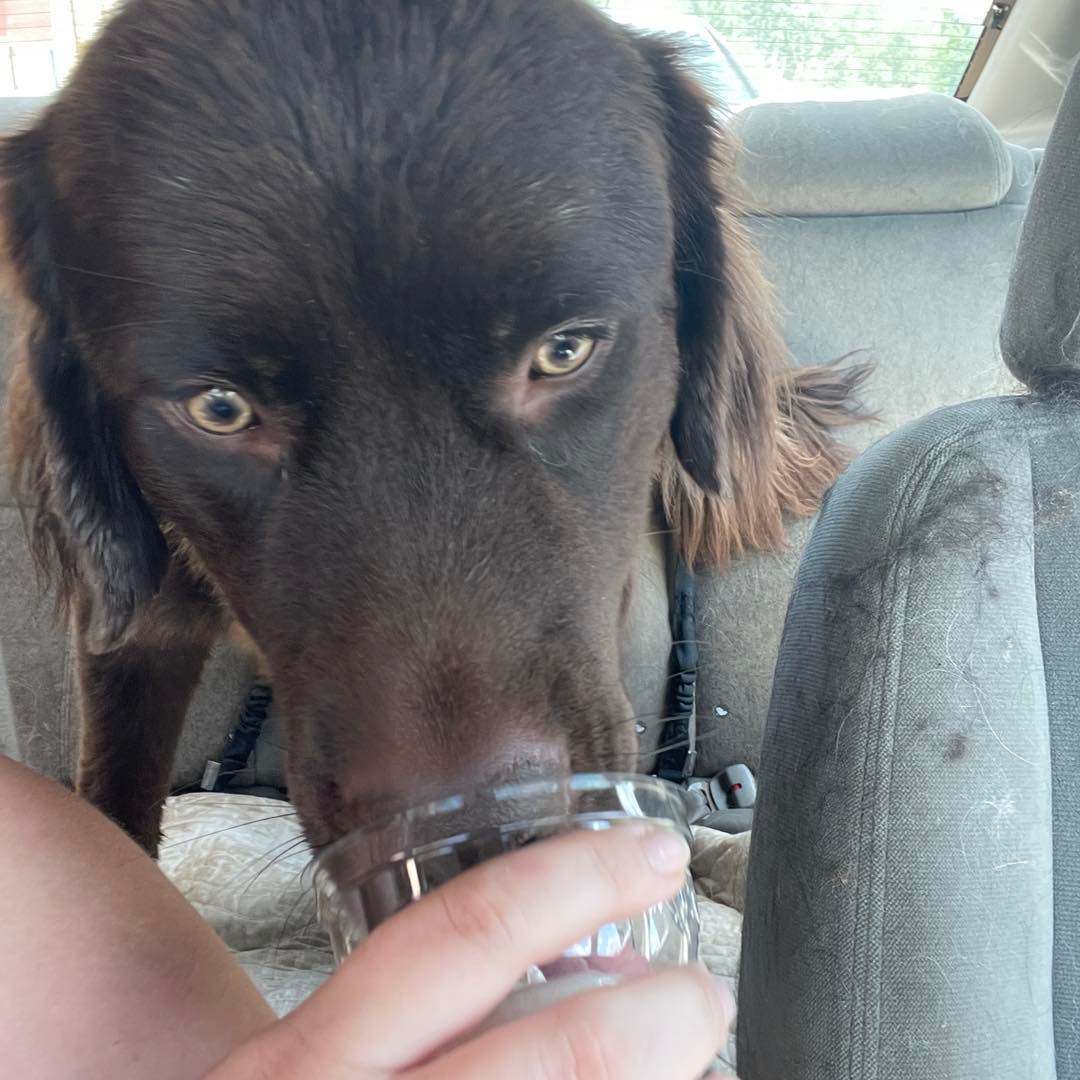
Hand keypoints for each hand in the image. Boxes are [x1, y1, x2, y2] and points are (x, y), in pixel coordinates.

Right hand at [209, 823, 732, 1077]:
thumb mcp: (314, 1071)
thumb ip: (414, 1017)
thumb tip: (587, 971)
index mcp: (307, 1067)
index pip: (459, 937)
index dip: (571, 880)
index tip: (649, 852)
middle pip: (550, 1057)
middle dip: (656, 1018)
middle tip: (704, 993)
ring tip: (704, 1068)